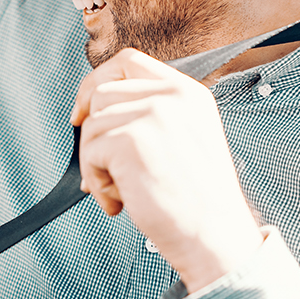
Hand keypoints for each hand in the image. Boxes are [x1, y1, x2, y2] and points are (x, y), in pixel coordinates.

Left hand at [71, 48, 262, 292]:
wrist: (216, 236)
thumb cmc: (198, 201)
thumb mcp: (187, 138)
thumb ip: (153, 115)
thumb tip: (98, 113)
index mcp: (188, 92)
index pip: (128, 62)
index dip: (97, 82)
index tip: (83, 111)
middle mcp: (173, 96)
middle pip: (101, 94)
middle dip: (94, 134)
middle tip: (107, 170)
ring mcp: (152, 115)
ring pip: (92, 125)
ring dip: (96, 164)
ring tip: (123, 191)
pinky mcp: (131, 140)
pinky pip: (89, 153)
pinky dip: (96, 182)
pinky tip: (122, 201)